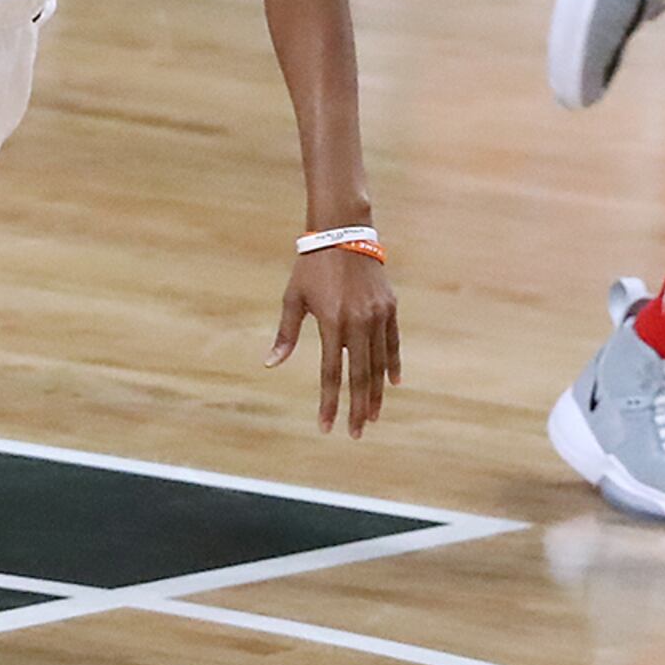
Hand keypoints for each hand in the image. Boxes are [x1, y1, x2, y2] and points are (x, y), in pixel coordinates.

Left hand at [265, 235, 399, 436]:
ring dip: (376, 393)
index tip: (326, 426)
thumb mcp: (293, 298)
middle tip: (356, 432)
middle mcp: (358, 323)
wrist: (343, 232)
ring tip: (373, 416)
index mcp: (332, 322)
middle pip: (360, 376)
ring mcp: (378, 316)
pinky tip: (392, 384)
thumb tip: (271, 363)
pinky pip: (393, 343)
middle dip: (357, 408)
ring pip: (379, 364)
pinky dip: (392, 364)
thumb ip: (286, 333)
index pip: (331, 373)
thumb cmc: (311, 265)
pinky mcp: (390, 308)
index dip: (328, 402)